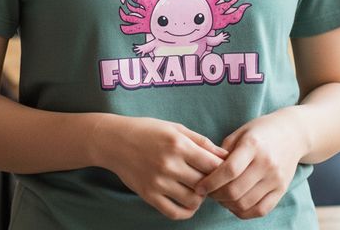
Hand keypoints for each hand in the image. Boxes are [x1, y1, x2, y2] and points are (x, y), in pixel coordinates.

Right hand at [92, 114, 228, 220]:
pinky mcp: (149, 195)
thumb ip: (200, 141)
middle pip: (205, 183)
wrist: (115, 141)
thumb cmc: (147, 131)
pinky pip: (174, 212)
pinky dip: (187, 212)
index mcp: (178, 144)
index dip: (223, 169)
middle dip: (213, 184)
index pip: (212, 164)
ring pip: (193, 200)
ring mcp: (158, 182)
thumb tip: (224, 154)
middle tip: (212, 181)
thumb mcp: (174, 128)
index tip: (224, 169)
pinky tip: (189, 204)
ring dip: (201, 198)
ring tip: (198, 190)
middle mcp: (169, 164)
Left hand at [194, 108, 306, 219]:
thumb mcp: (240, 132)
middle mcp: (266, 163)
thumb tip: (207, 172)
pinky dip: (243, 212)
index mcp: (252, 145)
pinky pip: (260, 210)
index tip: (199, 186)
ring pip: (246, 203)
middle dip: (216, 195)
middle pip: (236, 190)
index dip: (211, 182)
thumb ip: (223, 151)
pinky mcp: (282, 190)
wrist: (293, 134)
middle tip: (208, 192)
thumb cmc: (261, 131)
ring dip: (227, 204)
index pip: (229, 170)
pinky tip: (234, 205)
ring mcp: (276, 179)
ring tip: (220, 197)